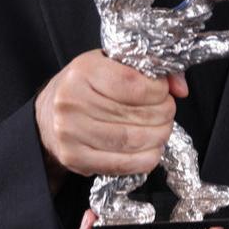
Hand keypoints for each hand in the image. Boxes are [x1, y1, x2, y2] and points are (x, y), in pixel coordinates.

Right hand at [35, 50, 187, 186]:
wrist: (48, 114)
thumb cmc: (87, 86)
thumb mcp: (114, 64)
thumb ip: (151, 68)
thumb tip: (180, 88)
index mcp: (84, 70)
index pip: (135, 84)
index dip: (159, 91)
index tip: (164, 92)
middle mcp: (72, 101)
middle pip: (136, 115)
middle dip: (164, 115)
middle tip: (168, 112)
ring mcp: (70, 133)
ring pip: (133, 141)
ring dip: (159, 136)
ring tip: (162, 129)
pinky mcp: (74, 159)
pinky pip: (123, 164)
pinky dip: (146, 158)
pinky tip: (151, 148)